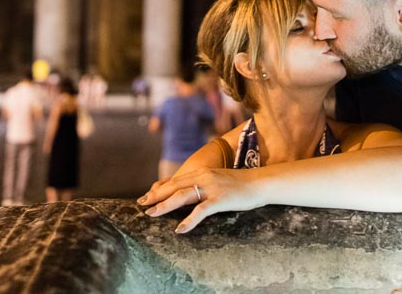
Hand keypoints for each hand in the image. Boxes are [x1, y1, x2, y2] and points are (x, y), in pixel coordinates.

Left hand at [137, 167, 262, 232]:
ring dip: (165, 206)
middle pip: (174, 187)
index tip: (146, 196)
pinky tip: (180, 229)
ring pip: (182, 196)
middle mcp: (203, 177)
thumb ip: (203, 184)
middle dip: (156, 196)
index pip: (176, 181)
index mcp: (202, 172)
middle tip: (141, 205)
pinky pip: (200, 211)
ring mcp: (211, 187)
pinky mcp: (220, 199)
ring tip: (152, 214)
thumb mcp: (217, 180)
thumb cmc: (240, 184)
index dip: (160, 189)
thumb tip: (188, 195)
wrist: (260, 182)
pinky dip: (189, 221)